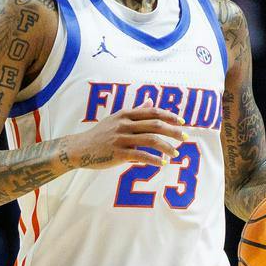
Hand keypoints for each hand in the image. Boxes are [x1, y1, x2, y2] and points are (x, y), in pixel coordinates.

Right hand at [65, 104, 184, 169]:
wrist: (80, 149)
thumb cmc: (101, 134)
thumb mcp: (117, 119)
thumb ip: (136, 111)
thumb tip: (151, 101)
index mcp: (126, 114)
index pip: (153, 112)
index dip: (170, 116)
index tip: (183, 122)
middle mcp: (125, 124)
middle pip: (156, 125)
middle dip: (174, 131)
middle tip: (186, 138)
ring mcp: (121, 138)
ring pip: (151, 140)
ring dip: (167, 147)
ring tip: (176, 154)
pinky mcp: (118, 153)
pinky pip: (142, 156)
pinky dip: (155, 160)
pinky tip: (163, 163)